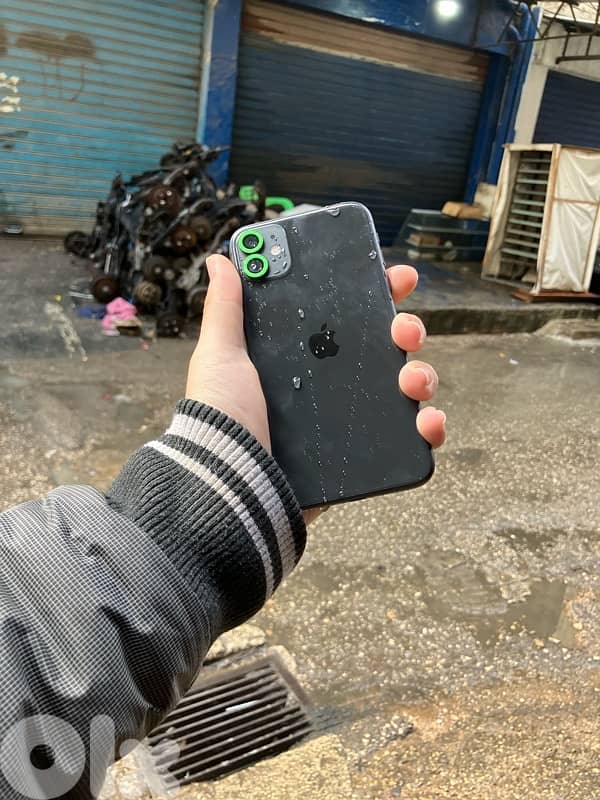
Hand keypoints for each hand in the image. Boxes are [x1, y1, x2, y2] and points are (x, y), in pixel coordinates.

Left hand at [186, 255, 445, 519]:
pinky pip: (408, 437)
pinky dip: (429, 427)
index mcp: (302, 358)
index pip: (347, 318)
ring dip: (423, 374)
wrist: (233, 484)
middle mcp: (329, 387)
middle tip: (404, 330)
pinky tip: (427, 421)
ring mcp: (349, 421)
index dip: (376, 295)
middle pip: (385, 348)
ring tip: (412, 379)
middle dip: (407, 330)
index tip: (396, 277)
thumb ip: (226, 309)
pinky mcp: (362, 456)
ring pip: (405, 389)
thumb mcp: (221, 356)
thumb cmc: (222, 419)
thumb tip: (222, 259)